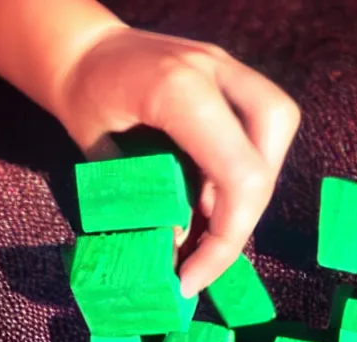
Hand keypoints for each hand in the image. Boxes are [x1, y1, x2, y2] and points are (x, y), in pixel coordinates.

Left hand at [58, 26, 300, 296]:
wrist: (83, 47)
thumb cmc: (81, 97)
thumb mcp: (101, 154)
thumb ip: (149, 201)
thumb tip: (182, 244)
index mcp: (180, 89)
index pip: (238, 175)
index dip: (225, 241)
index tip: (192, 278)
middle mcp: (218, 73)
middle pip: (268, 157)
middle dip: (244, 219)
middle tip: (208, 253)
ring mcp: (230, 70)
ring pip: (275, 138)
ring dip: (247, 197)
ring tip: (209, 227)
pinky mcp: (234, 79)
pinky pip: (262, 131)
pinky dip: (241, 174)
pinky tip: (211, 195)